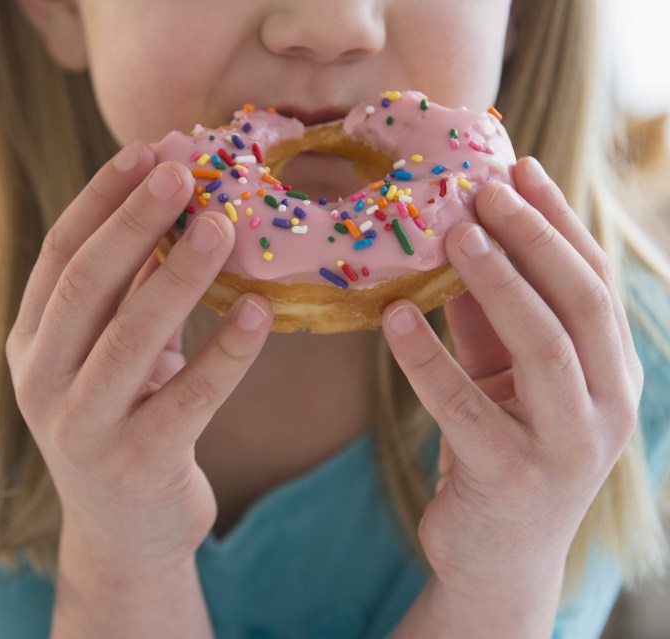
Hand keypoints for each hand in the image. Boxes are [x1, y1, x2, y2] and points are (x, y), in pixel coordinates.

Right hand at [5, 142, 272, 566]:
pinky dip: (226, 351)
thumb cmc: (122, 421)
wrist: (121, 534)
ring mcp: (82, 426)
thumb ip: (127, 292)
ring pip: (131, 336)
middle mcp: (41, 381)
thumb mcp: (109, 355)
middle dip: (136, 220)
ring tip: (223, 224)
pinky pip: (188, 397)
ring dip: (180, 274)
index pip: (58, 254)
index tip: (145, 150)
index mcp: (29, 343)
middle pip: (86, 284)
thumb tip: (175, 205)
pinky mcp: (136, 464)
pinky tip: (259, 310)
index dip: (100, 198)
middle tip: (185, 171)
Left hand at [381, 157, 643, 596]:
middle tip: (483, 188)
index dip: (557, 221)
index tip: (518, 168)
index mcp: (613, 372)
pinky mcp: (512, 476)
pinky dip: (427, 358)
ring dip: (497, 281)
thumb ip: (491, 317)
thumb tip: (459, 235)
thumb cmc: (501, 451)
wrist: (498, 555)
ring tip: (453, 232)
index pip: (594, 279)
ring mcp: (568, 445)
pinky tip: (393, 318)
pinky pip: (465, 405)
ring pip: (543, 345)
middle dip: (533, 237)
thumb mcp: (504, 377)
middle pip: (580, 302)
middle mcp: (608, 405)